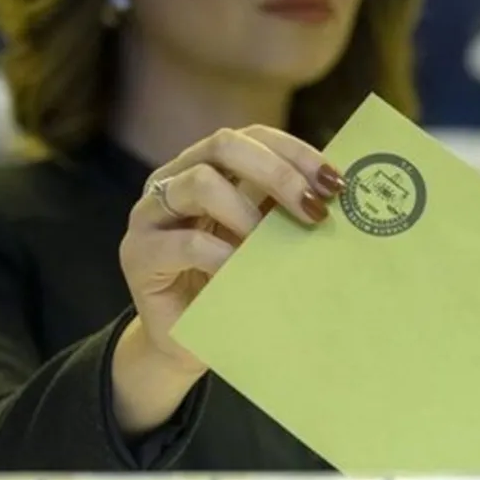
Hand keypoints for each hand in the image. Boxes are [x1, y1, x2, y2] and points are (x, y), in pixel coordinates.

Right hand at [118, 125, 346, 378]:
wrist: (185, 342)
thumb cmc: (231, 285)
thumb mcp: (264, 243)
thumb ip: (285, 214)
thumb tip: (341, 196)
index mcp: (207, 166)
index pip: (253, 137)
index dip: (296, 153)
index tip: (335, 184)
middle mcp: (174, 178)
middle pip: (224, 144)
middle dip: (278, 173)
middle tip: (314, 211)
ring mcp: (150, 213)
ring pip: (200, 182)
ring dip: (247, 212)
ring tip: (271, 246)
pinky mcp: (138, 254)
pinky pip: (184, 242)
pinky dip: (222, 256)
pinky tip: (242, 273)